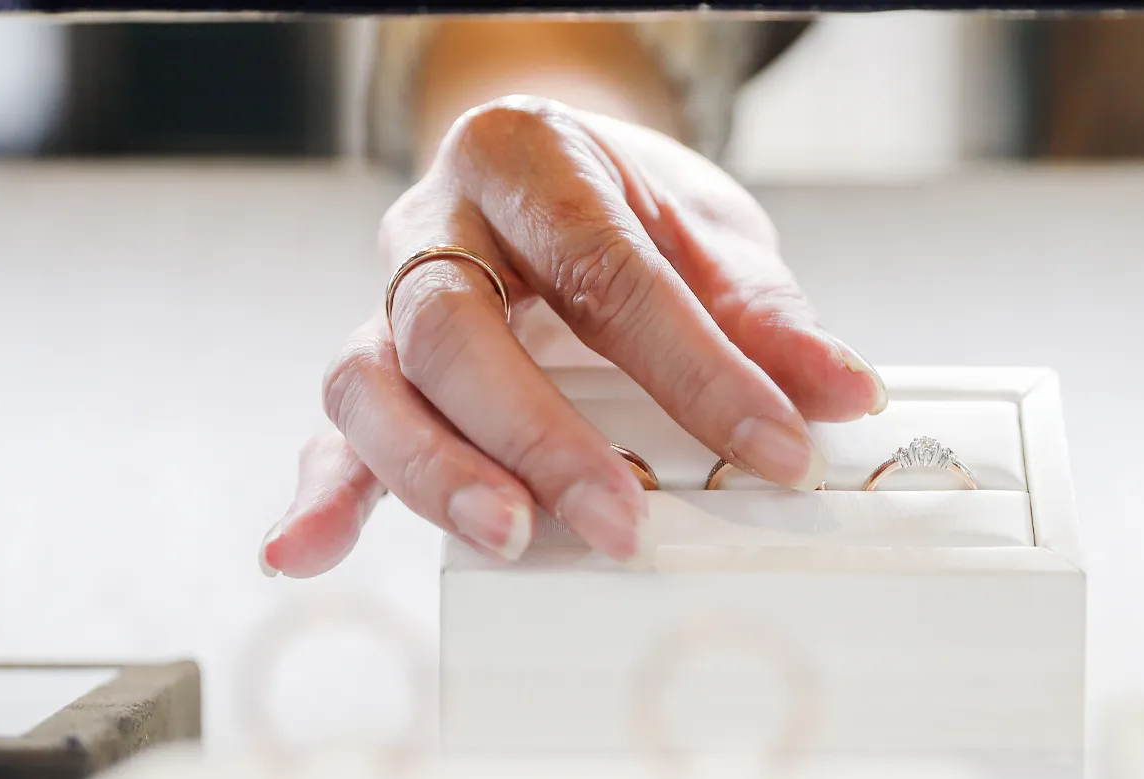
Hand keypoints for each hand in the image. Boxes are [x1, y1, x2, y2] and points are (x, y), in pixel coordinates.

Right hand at [261, 96, 884, 577]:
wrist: (542, 169)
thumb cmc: (624, 205)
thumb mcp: (707, 232)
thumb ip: (764, 314)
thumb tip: (840, 395)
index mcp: (529, 159)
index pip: (609, 270)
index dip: (697, 369)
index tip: (775, 448)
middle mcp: (439, 224)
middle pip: (459, 327)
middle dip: (539, 433)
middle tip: (619, 519)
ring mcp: (389, 296)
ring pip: (376, 378)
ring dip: (435, 469)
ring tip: (505, 535)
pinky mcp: (372, 365)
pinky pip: (335, 431)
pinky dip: (322, 495)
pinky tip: (303, 550)